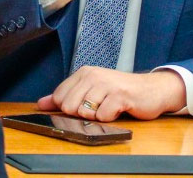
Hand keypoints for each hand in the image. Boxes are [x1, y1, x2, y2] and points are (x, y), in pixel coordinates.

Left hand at [38, 68, 185, 120]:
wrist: (151, 90)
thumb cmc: (120, 92)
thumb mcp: (91, 91)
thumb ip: (66, 96)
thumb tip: (41, 104)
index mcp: (84, 73)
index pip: (59, 97)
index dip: (68, 108)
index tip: (84, 105)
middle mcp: (93, 75)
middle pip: (68, 106)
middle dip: (82, 113)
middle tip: (98, 107)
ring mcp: (107, 85)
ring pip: (84, 112)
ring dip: (97, 116)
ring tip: (109, 107)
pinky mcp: (120, 96)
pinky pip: (103, 116)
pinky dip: (110, 118)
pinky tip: (118, 109)